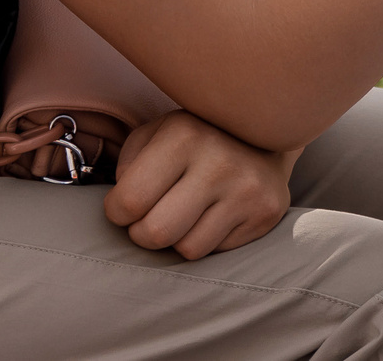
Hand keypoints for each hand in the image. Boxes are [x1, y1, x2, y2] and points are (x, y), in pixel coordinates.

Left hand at [102, 109, 296, 258]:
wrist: (265, 131)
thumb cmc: (197, 135)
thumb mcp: (158, 131)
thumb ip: (131, 162)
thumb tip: (123, 204)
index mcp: (183, 136)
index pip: (130, 200)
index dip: (116, 212)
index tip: (122, 207)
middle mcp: (218, 163)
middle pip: (157, 233)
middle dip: (141, 234)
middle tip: (145, 220)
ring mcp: (246, 191)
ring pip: (188, 249)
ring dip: (175, 239)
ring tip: (181, 215)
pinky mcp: (266, 213)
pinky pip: (217, 251)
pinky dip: (205, 239)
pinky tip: (211, 215)